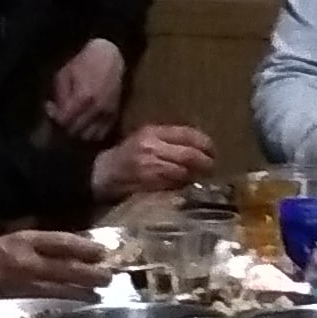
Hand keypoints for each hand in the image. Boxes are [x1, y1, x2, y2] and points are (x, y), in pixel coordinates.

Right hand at [0, 227, 114, 306]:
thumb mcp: (10, 240)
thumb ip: (37, 243)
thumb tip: (71, 248)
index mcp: (22, 241)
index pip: (60, 242)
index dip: (84, 247)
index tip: (102, 252)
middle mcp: (24, 261)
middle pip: (65, 267)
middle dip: (90, 273)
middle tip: (110, 276)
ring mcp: (22, 284)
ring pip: (60, 288)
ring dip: (82, 291)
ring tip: (99, 293)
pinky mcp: (18, 302)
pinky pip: (47, 302)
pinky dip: (65, 303)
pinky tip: (78, 306)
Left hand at [45, 36, 127, 141]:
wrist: (109, 57)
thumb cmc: (84, 63)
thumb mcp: (65, 74)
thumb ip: (59, 97)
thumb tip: (53, 112)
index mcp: (83, 97)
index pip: (64, 121)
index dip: (54, 118)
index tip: (50, 109)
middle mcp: (97, 109)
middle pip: (75, 131)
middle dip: (64, 127)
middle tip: (60, 117)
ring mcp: (107, 113)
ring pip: (88, 137)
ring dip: (78, 132)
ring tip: (73, 123)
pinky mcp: (114, 115)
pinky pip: (101, 134)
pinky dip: (91, 133)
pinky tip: (85, 124)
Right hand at [91, 121, 218, 200]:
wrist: (103, 173)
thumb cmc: (128, 154)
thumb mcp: (146, 137)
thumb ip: (170, 139)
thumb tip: (200, 145)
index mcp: (153, 131)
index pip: (188, 134)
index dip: (205, 143)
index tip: (213, 150)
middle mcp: (153, 147)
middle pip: (190, 154)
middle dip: (206, 162)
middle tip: (212, 166)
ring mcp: (151, 167)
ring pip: (184, 171)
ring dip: (197, 175)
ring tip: (203, 176)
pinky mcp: (149, 184)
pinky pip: (174, 185)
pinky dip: (184, 185)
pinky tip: (188, 185)